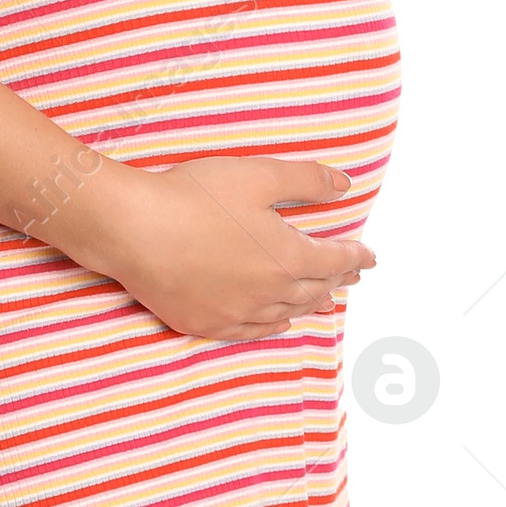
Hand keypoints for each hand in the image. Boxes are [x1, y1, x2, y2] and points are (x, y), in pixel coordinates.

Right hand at [89, 155, 377, 342]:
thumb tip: (345, 185)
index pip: (333, 260)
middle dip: (336, 280)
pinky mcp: (204, 322)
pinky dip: (274, 326)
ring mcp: (235, 313)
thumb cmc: (196, 197)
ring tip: (325, 300)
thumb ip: (306, 180)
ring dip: (309, 304)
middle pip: (313, 290)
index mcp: (286, 258)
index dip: (354, 257)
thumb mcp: (259, 175)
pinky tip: (280, 323)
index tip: (369, 258)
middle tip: (352, 276)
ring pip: (285, 313)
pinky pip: (251, 331)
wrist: (135, 229)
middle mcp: (267, 293)